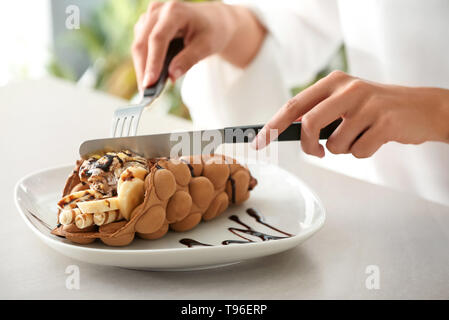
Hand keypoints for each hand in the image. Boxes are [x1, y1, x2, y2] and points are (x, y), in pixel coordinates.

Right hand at [132, 0, 264, 91]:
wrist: (212, 21)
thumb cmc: (212, 31)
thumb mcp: (206, 47)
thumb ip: (189, 60)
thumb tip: (171, 76)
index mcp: (175, 12)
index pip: (158, 38)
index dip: (152, 62)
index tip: (150, 83)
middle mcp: (159, 10)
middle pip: (142, 42)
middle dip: (143, 69)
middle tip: (146, 92)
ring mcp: (150, 16)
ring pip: (138, 44)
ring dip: (141, 67)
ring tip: (148, 88)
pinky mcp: (147, 24)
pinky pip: (140, 44)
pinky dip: (144, 61)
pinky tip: (150, 76)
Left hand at [252, 71, 448, 157]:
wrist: (420, 108)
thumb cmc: (374, 108)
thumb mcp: (344, 100)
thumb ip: (318, 111)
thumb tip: (287, 129)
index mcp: (334, 81)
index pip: (294, 105)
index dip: (273, 125)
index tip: (258, 142)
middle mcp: (348, 88)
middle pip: (310, 124)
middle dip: (309, 146)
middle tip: (318, 151)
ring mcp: (367, 104)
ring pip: (335, 144)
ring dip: (344, 148)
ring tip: (361, 134)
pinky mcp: (384, 122)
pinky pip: (358, 152)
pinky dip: (363, 152)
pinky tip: (377, 138)